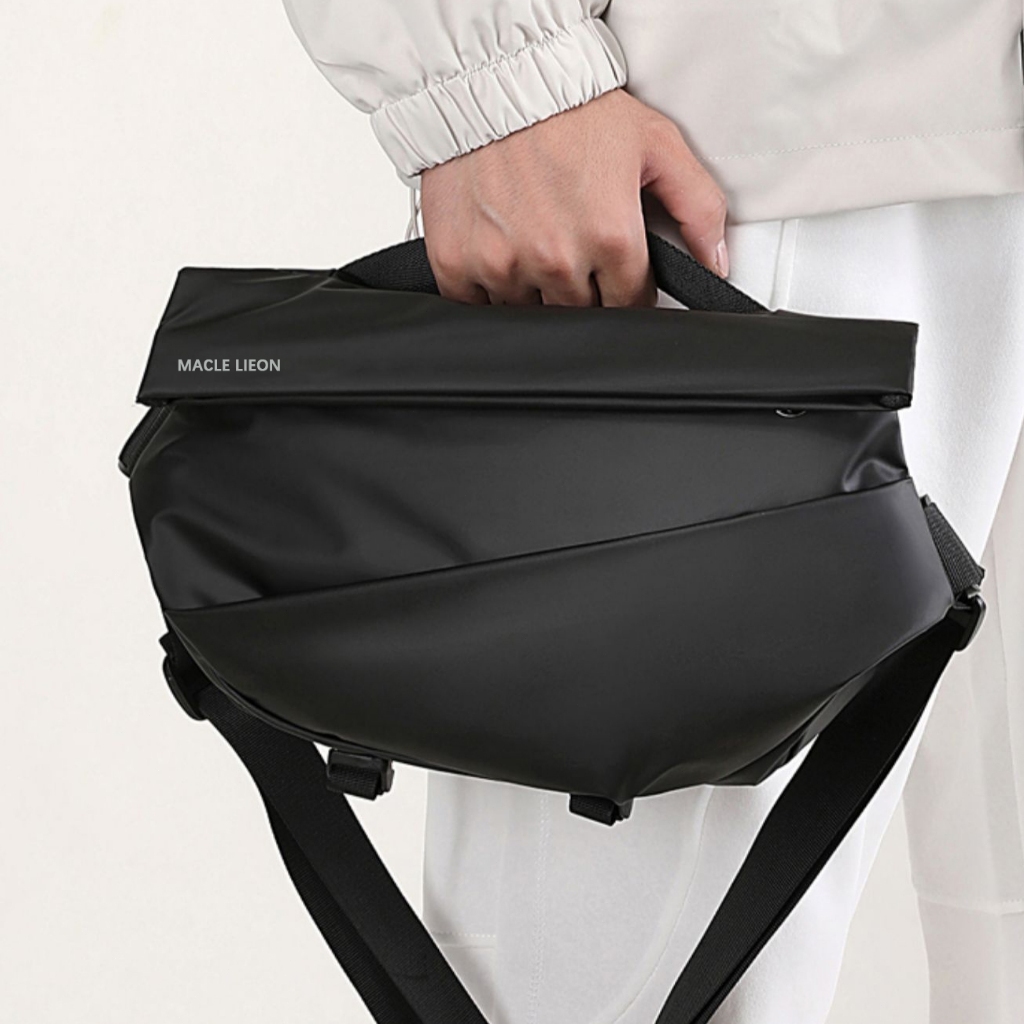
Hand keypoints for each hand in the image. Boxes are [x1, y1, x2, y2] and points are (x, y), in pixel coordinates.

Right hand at [419, 88, 728, 306]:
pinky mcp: (456, 264)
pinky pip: (478, 306)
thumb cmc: (570, 108)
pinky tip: (499, 249)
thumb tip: (715, 265)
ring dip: (536, 290)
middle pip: (581, 313)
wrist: (490, 79)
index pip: (630, 304)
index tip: (616, 269)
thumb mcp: (655, 143)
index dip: (627, 288)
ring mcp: (502, 265)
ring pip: (531, 314)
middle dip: (584, 288)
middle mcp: (556, 257)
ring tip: (534, 240)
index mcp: (610, 235)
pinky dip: (489, 287)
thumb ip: (698, 206)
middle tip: (573, 245)